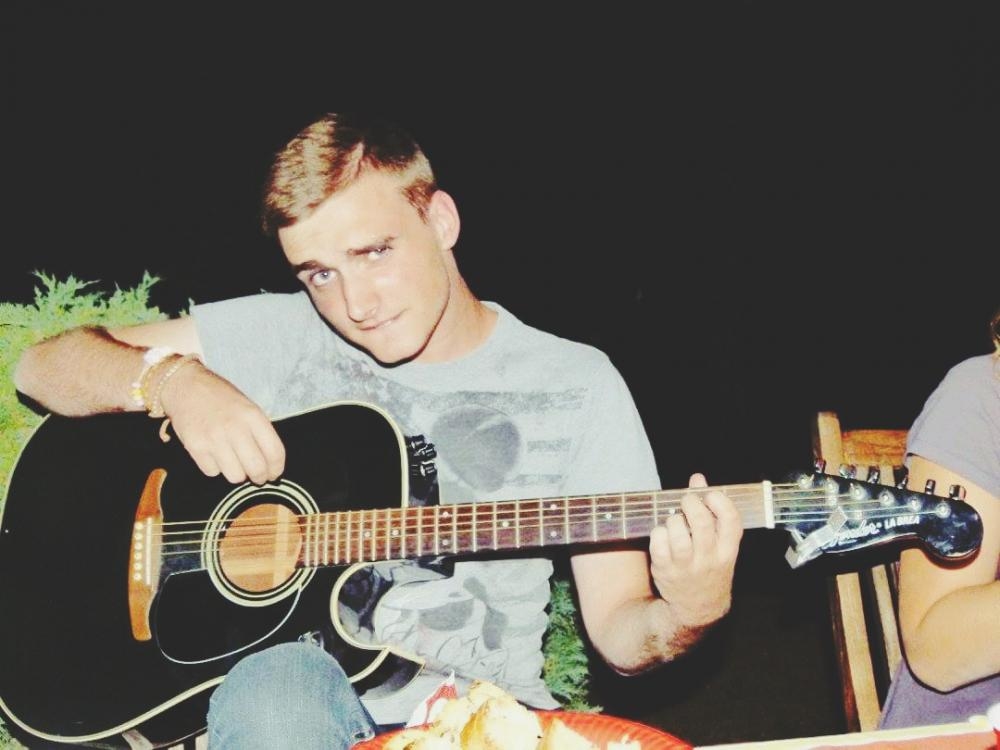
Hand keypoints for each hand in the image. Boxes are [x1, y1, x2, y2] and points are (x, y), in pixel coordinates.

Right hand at [157, 361, 285, 483]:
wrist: (185, 385)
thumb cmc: (220, 397)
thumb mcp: (248, 406)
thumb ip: (260, 431)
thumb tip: (271, 461)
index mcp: (253, 416)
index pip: (275, 452)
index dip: (277, 468)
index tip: (274, 473)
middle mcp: (235, 428)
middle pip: (257, 469)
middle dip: (260, 477)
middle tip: (257, 476)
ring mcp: (214, 439)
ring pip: (235, 476)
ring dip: (237, 473)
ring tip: (234, 462)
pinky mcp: (195, 447)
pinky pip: (212, 472)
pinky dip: (215, 468)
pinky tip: (214, 454)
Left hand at [648, 472, 742, 627]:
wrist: (697, 609)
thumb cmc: (708, 567)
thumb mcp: (718, 545)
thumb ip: (711, 511)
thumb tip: (698, 478)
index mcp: (727, 551)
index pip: (731, 521)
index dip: (720, 501)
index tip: (710, 495)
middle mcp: (709, 559)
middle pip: (701, 523)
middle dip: (691, 503)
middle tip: (686, 501)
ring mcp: (686, 567)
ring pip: (677, 532)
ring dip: (674, 519)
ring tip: (675, 521)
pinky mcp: (665, 571)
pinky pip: (658, 543)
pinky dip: (658, 533)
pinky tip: (663, 535)